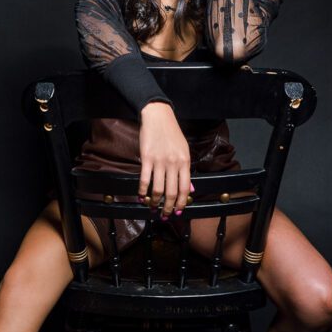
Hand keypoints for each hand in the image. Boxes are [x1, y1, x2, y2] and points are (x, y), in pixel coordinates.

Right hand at [137, 103, 191, 217]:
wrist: (158, 117)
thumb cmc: (172, 134)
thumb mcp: (184, 150)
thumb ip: (186, 170)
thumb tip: (190, 189)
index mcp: (185, 162)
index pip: (185, 188)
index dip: (182, 202)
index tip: (178, 211)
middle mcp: (173, 163)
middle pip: (172, 192)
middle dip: (169, 207)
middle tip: (165, 214)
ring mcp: (160, 161)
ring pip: (158, 189)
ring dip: (155, 202)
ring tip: (153, 207)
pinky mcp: (147, 158)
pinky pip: (144, 179)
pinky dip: (143, 191)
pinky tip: (142, 197)